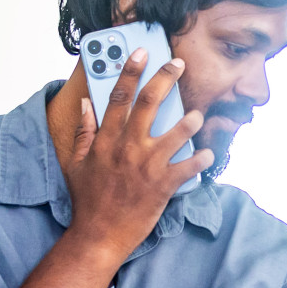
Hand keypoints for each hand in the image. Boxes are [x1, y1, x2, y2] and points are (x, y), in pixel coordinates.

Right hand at [61, 49, 212, 258]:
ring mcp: (146, 166)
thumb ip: (84, 131)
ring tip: (198, 115)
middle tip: (179, 63)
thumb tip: (87, 103)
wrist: (98, 235)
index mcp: (105, 140)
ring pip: (176, 133)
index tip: (141, 52)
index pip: (118, 96)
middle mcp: (127, 147)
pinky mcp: (162, 186)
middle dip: (166, 78)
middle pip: (149, 103)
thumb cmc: (88, 200)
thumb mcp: (77, 162)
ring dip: (191, 121)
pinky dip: (201, 160)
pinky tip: (208, 154)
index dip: (130, 70)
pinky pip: (188, 168)